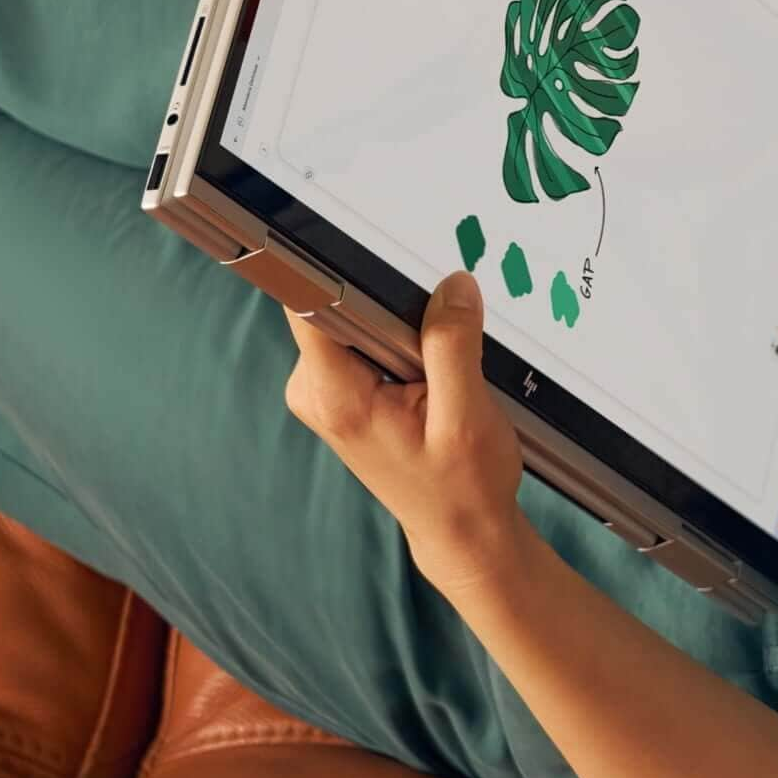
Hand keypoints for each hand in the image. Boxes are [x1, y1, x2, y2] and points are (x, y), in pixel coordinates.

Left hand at [283, 272, 526, 571]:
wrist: (461, 532)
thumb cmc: (463, 487)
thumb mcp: (466, 415)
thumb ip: (452, 345)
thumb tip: (453, 285)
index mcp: (336, 395)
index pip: (312, 303)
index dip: (338, 269)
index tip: (369, 246)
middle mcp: (315, 389)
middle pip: (337, 302)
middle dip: (391, 303)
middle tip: (440, 331)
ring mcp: (325, 389)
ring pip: (355, 317)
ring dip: (402, 326)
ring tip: (438, 367)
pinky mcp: (341, 390)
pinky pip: (364, 338)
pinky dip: (401, 342)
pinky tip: (430, 374)